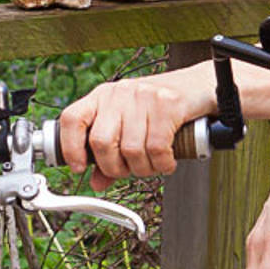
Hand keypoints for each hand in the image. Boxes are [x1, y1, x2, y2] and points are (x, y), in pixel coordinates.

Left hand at [56, 67, 214, 190]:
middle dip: (115, 168)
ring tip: (152, 165)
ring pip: (131, 150)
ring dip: (143, 169)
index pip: (72, 119)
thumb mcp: (130, 126)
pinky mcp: (167, 104)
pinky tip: (167, 161)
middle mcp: (119, 94)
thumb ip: (110, 154)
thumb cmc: (162, 108)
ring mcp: (143, 97)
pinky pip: (157, 148)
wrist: (200, 86)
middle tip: (129, 170)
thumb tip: (96, 182)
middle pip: (101, 142)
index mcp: (103, 96)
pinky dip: (162, 164)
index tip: (78, 167)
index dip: (70, 147)